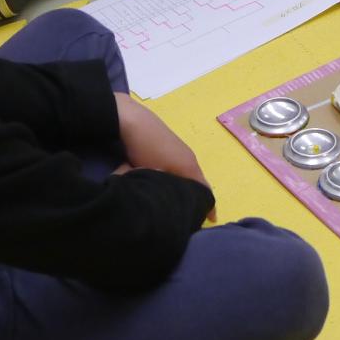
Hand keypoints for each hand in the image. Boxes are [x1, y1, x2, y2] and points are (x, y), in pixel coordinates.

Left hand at [115, 94, 214, 218]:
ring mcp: (177, 149)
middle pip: (196, 181)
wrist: (130, 119)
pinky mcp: (166, 145)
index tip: (210, 220)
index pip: (204, 188)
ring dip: (182, 185)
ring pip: (184, 173)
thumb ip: (171, 188)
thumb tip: (174, 204)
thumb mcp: (158, 172)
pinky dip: (173, 176)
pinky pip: (175, 165)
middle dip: (194, 196)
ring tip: (173, 199)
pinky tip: (159, 181)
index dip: (207, 204)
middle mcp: (187, 157)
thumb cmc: (146, 148)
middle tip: (187, 212)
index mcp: (190, 164)